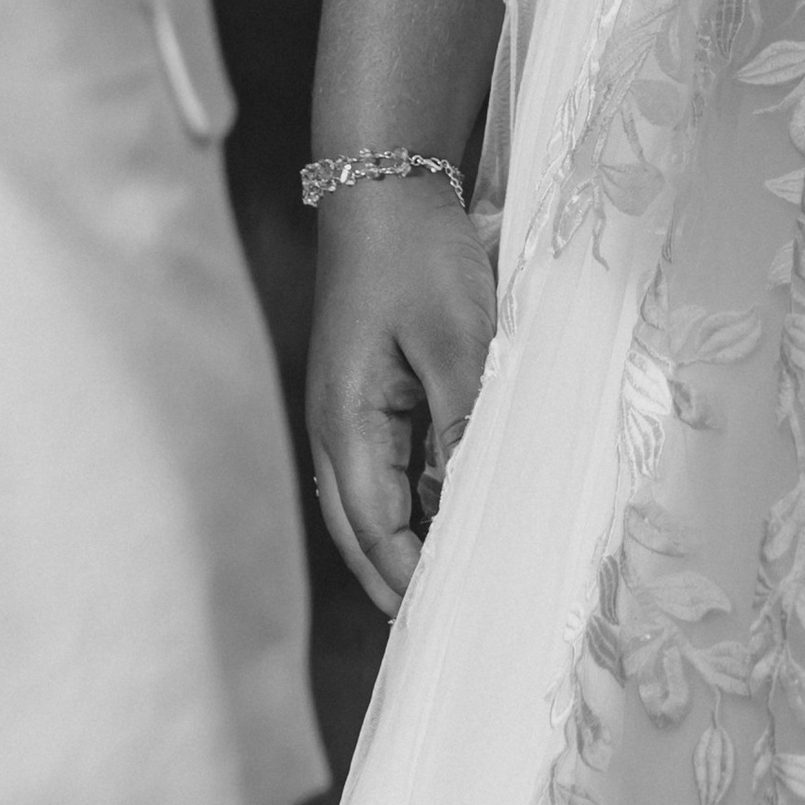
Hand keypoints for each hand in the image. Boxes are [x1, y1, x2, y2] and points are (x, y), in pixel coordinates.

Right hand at [307, 175, 497, 613]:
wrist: (387, 182)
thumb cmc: (416, 255)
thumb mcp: (455, 338)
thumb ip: (462, 423)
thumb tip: (470, 502)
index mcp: (343, 424)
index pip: (374, 530)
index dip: (412, 580)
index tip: (456, 618)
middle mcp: (334, 428)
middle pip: (362, 531)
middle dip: (402, 579)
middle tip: (455, 622)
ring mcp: (349, 410)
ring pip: (374, 502)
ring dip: (411, 539)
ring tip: (462, 579)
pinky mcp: (369, 390)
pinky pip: (388, 464)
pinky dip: (417, 496)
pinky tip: (455, 507)